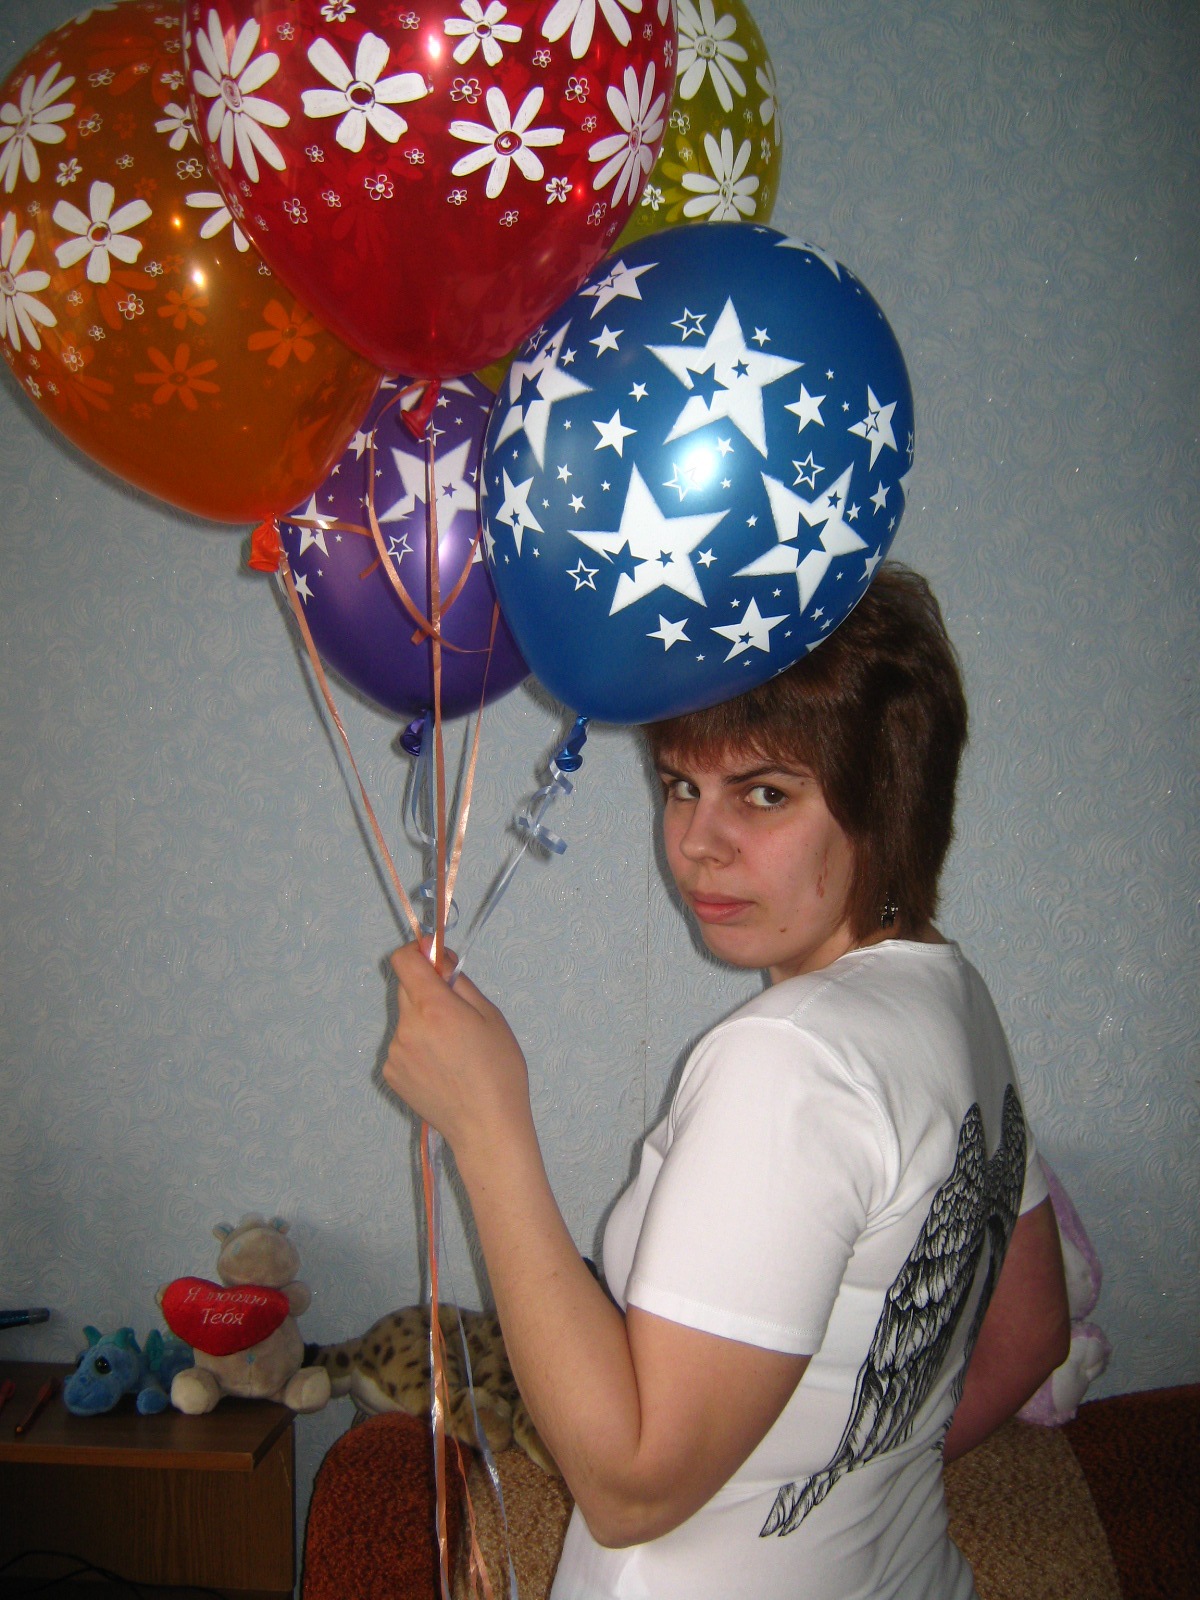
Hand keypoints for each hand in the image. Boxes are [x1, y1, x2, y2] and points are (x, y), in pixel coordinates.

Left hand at [383, 942, 533, 1161]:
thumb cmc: (499, 1070)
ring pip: (406, 1019)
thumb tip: (438, 957)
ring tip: (452, 1049)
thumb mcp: (490, 1016)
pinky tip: (441, 1068)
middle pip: (405, 988)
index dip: (418, 953)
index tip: (435, 960)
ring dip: (422, 1021)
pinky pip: (402, 1045)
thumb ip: (458, 981)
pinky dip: (417, 1047)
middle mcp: (406, 1027)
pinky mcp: (391, 1073)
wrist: (486, 1127)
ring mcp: (394, 1052)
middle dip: (426, 989)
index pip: (403, 961)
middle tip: (455, 1012)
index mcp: (433, 1008)